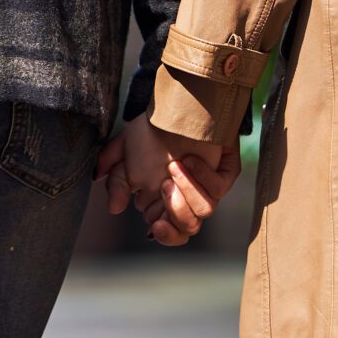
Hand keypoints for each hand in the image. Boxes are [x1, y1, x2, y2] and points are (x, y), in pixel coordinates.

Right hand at [96, 116, 239, 245]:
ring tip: (174, 167)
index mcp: (163, 201)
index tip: (156, 223)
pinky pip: (217, 190)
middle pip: (186, 230)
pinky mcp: (222, 177)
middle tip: (165, 186)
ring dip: (187, 192)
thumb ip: (116, 181)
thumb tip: (114, 208)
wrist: (178, 105)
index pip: (165, 232)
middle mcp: (186, 200)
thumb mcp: (125, 152)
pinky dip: (202, 176)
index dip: (162, 230)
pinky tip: (190, 159)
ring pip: (202, 213)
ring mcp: (205, 189)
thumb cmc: (152, 129)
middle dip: (175, 212)